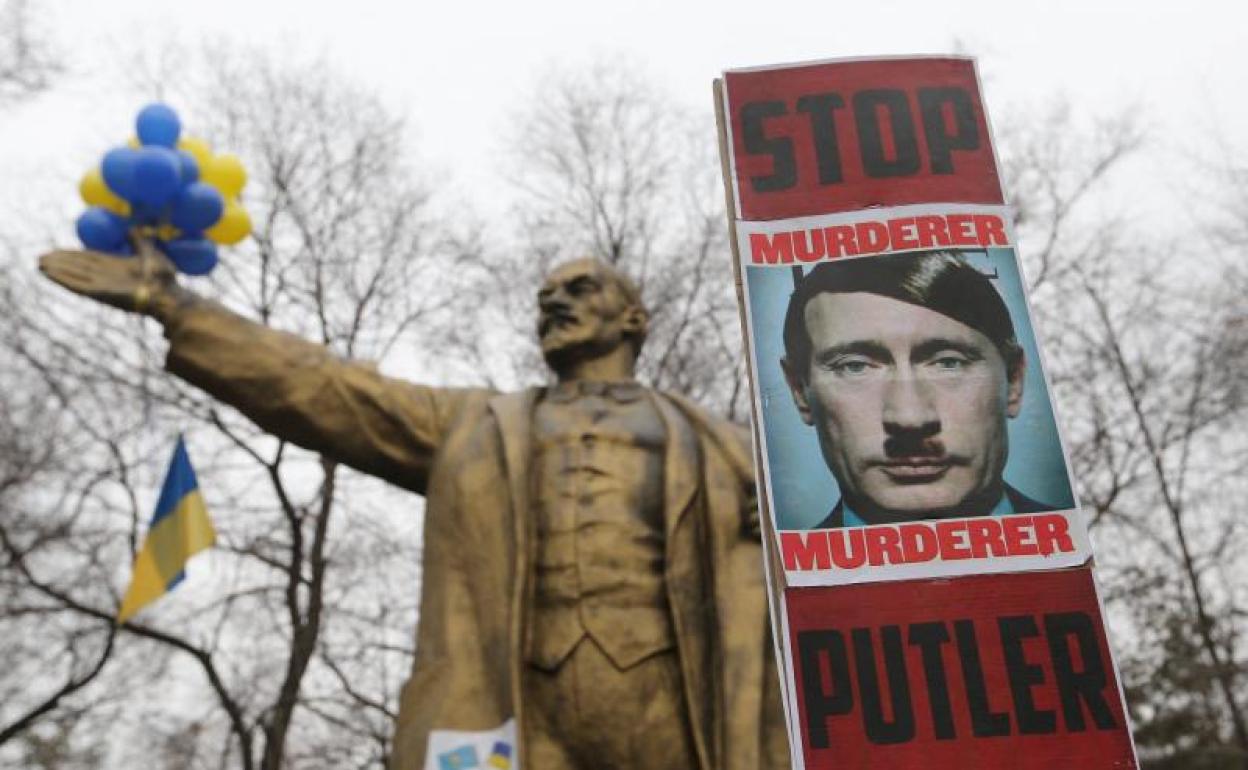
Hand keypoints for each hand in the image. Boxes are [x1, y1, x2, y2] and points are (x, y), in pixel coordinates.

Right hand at [39, 236, 179, 317]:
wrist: (170, 294)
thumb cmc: (164, 277)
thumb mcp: (149, 252)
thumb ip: (138, 241)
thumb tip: (131, 229)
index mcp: (116, 267)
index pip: (89, 259)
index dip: (72, 255)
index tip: (56, 251)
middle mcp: (107, 276)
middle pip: (78, 267)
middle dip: (60, 262)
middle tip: (40, 257)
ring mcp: (103, 286)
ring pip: (74, 276)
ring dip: (57, 270)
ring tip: (39, 264)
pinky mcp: (101, 294)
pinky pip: (77, 286)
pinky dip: (63, 280)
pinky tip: (49, 274)